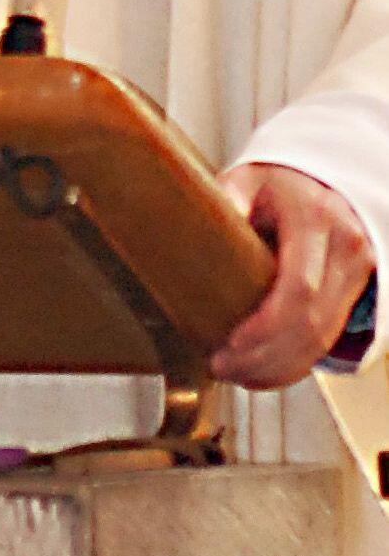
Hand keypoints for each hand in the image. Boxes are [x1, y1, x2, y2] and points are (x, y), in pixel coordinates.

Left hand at [210, 162, 374, 387]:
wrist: (316, 179)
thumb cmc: (272, 181)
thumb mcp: (245, 180)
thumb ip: (227, 201)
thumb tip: (198, 224)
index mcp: (314, 217)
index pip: (299, 287)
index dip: (266, 324)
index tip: (230, 343)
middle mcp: (346, 245)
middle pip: (311, 321)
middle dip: (265, 355)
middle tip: (221, 367)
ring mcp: (357, 269)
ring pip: (323, 337)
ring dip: (279, 367)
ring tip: (236, 376)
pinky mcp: (356, 289)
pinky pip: (329, 336)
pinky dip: (296, 363)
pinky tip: (263, 373)